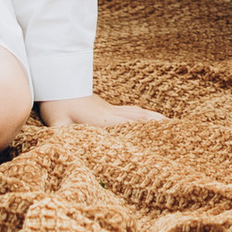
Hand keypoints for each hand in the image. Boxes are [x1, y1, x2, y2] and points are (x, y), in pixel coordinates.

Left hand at [38, 91, 166, 127]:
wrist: (55, 80)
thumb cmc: (56, 104)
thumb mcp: (57, 124)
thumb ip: (63, 137)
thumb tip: (67, 150)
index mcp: (102, 120)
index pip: (128, 126)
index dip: (145, 132)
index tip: (163, 138)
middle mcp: (111, 113)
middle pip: (139, 119)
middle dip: (157, 126)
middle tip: (176, 134)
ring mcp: (110, 109)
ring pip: (136, 113)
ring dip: (153, 119)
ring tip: (169, 126)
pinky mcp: (106, 108)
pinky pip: (130, 112)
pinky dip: (143, 115)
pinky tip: (147, 117)